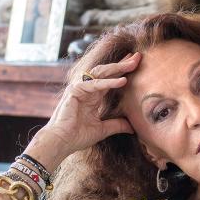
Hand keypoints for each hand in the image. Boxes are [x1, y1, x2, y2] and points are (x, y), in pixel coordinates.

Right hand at [28, 52, 140, 169]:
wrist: (61, 142)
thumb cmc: (77, 136)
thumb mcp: (103, 130)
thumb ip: (117, 125)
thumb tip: (133, 127)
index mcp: (93, 96)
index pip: (110, 78)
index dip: (122, 70)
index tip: (137, 63)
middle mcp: (87, 89)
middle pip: (107, 71)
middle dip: (123, 64)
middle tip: (138, 57)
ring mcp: (80, 88)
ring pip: (100, 72)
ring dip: (117, 67)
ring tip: (132, 64)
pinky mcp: (75, 91)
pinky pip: (94, 84)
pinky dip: (108, 82)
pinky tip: (122, 81)